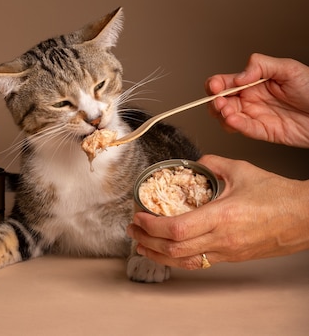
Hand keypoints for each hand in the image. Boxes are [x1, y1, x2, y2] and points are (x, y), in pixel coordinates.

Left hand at [127, 154, 308, 268]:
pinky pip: (200, 262)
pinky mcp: (233, 257)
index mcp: (222, 217)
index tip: (139, 215)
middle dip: (148, 241)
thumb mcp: (240, 169)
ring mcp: (228, 252)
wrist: (303, 216)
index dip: (152, 226)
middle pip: (175, 250)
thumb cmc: (277, 194)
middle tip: (133, 228)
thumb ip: (211, 162)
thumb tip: (194, 162)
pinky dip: (179, 257)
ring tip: (143, 243)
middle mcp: (223, 239)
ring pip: (185, 261)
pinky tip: (170, 250)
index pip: (177, 230)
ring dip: (159, 254)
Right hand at [206, 53, 308, 147]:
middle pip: (221, 101)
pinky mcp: (264, 132)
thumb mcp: (288, 68)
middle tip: (219, 101)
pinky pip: (245, 130)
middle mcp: (251, 98)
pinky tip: (234, 120)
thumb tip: (239, 75)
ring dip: (222, 115)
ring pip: (227, 118)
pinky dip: (236, 126)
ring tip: (227, 111)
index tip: (215, 85)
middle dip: (215, 101)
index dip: (215, 84)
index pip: (226, 82)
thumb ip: (261, 66)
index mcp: (253, 81)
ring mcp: (256, 115)